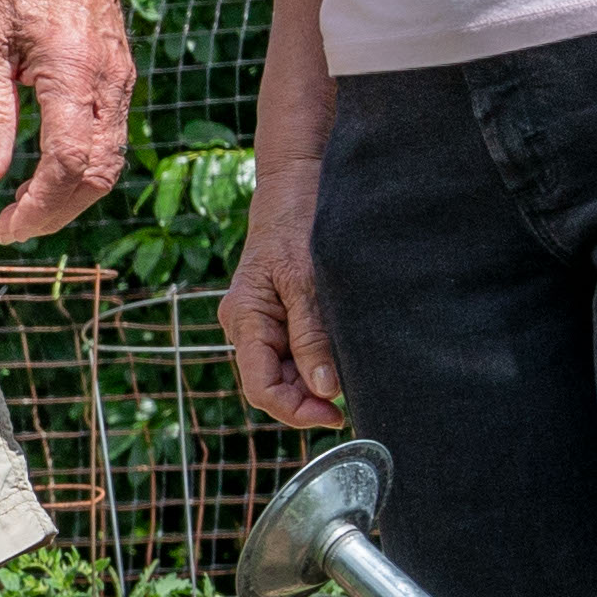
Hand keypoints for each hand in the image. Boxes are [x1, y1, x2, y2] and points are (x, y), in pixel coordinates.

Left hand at [0, 0, 135, 244]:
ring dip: (73, 193)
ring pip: (110, 160)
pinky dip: (84, 165)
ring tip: (28, 204)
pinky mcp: (120, 73)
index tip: (6, 225)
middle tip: (14, 224)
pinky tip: (48, 166)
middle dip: (58, 211)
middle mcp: (107, 81)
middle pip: (97, 174)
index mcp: (72, 71)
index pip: (68, 164)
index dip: (39, 207)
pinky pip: (112, 135)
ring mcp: (120, 77)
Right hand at [222, 169, 345, 429]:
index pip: (262, 388)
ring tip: (351, 371)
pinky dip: (319, 358)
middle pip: (274, 385)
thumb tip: (323, 389)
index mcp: (244, 319)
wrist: (294, 182)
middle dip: (309, 397)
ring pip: (287, 371)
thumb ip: (312, 337)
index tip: (335, 414)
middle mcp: (246, 326)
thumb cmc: (295, 223)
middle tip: (352, 397)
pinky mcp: (279, 312)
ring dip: (316, 379)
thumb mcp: (307, 281)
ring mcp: (262, 321)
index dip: (296, 411)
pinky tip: (342, 353)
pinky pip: (295, 349)